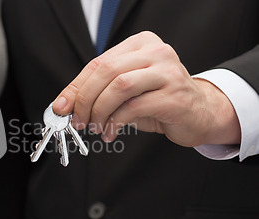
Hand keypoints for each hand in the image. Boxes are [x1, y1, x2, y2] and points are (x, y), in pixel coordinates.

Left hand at [52, 31, 240, 146]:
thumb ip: (97, 92)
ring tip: (95, 127)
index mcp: (140, 43)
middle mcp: (156, 52)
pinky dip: (115, 123)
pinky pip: (134, 107)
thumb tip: (63, 105)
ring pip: (119, 87)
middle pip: (106, 71)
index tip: (61, 107)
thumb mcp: (124, 92)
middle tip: (78, 121)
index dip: (76, 86)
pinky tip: (110, 133)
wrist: (199, 113)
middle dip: (85, 99)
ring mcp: (168, 71)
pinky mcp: (174, 95)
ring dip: (99, 111)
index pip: (98, 62)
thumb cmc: (158, 101)